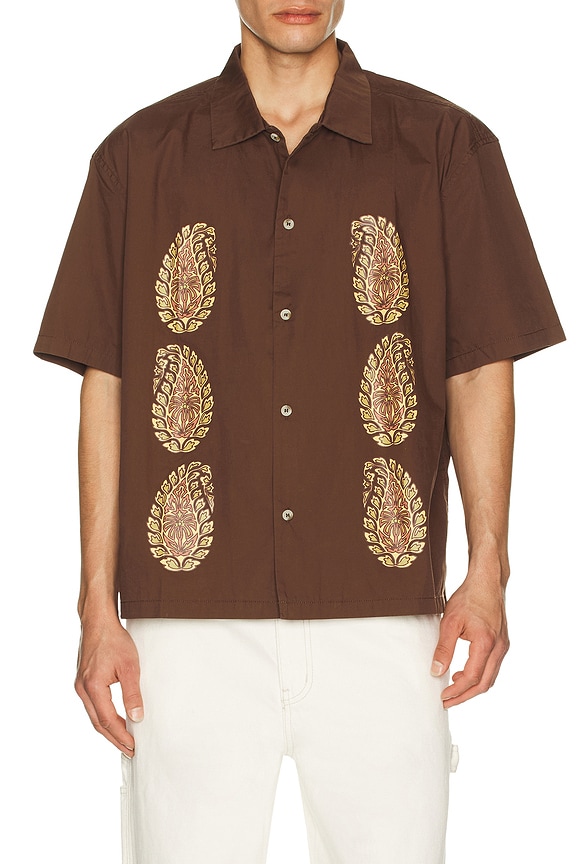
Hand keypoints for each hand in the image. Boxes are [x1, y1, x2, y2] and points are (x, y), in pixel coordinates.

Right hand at [74, 615, 143, 754]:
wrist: (98, 621)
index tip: (133, 746)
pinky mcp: (82, 681)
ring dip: (108, 729)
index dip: (121, 736)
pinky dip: (103, 717)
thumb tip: (137, 718)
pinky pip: (93, 706)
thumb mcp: (130, 666)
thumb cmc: (114, 640)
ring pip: (94, 716)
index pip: (108, 720)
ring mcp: (80, 685)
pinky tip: (114, 721)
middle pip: (98, 723)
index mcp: (93, 686)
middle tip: (129, 751)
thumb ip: (133, 693)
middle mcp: (82, 689)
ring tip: (124, 741)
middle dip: (114, 739)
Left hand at [431, 577, 509, 706]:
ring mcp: (503, 646)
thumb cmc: (469, 598)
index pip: (472, 678)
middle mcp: (499, 648)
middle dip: (465, 696)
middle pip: (484, 684)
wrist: (487, 582)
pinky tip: (464, 673)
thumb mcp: (450, 622)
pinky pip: (493, 667)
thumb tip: (436, 671)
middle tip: (447, 701)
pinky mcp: (502, 643)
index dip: (457, 691)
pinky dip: (479, 676)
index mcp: (486, 643)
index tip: (443, 696)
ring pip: (491, 677)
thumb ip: (444, 648)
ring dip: (473, 687)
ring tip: (453, 690)